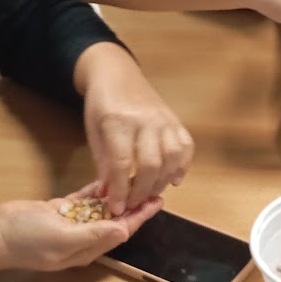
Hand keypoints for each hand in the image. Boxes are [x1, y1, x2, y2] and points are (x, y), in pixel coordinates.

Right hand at [0, 182, 162, 271]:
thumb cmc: (26, 239)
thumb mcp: (62, 239)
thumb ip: (93, 235)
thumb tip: (122, 231)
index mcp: (85, 249)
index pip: (119, 232)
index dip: (139, 217)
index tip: (157, 201)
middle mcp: (82, 238)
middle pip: (114, 220)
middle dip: (133, 205)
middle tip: (153, 187)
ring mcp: (70, 224)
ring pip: (101, 209)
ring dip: (117, 196)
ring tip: (136, 179)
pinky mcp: (59, 211)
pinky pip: (84, 201)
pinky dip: (96, 191)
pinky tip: (109, 179)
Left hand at [80, 48, 194, 214]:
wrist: (116, 73)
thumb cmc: (100, 104)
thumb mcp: (94, 133)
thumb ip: (104, 164)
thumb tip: (109, 195)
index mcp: (118, 122)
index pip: (122, 164)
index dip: (120, 191)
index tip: (116, 208)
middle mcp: (144, 119)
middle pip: (151, 164)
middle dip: (142, 191)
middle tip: (132, 205)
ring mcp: (163, 118)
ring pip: (172, 157)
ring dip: (162, 181)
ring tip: (151, 193)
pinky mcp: (175, 118)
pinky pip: (186, 145)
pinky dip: (183, 166)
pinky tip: (173, 179)